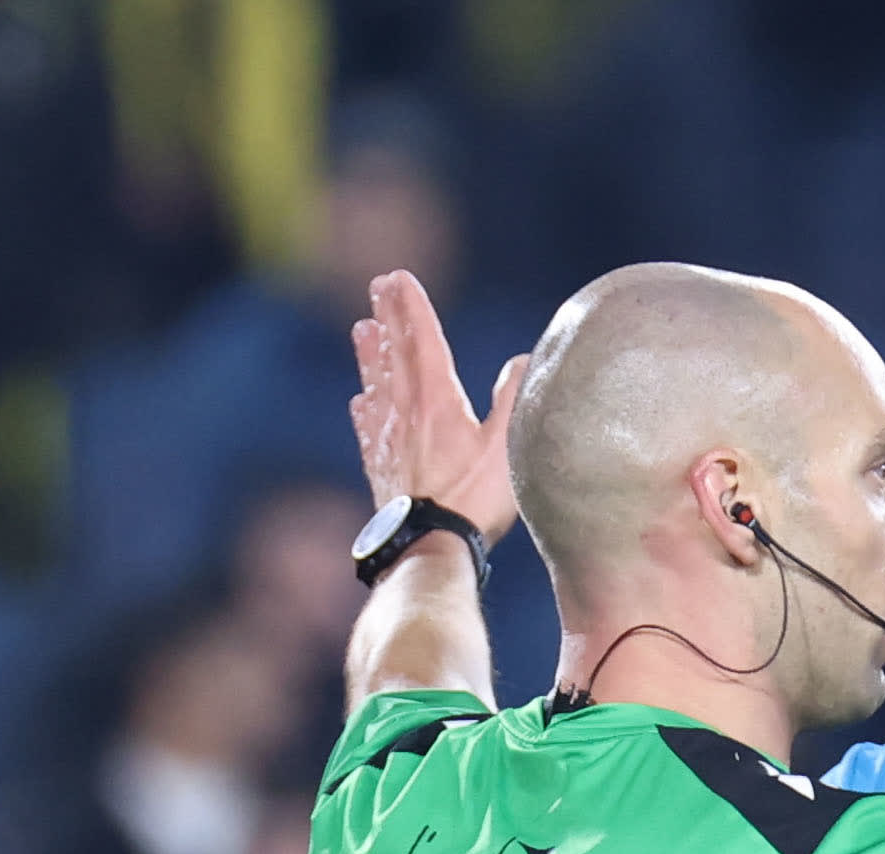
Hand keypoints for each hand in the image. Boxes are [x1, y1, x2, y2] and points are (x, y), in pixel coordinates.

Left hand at [349, 270, 525, 543]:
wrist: (430, 543)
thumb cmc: (474, 498)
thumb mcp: (508, 445)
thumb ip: (514, 398)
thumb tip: (524, 358)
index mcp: (437, 399)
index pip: (422, 340)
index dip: (412, 307)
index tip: (399, 278)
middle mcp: (405, 410)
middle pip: (394, 353)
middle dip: (388, 317)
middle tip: (377, 287)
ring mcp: (387, 437)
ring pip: (376, 383)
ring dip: (371, 354)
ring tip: (362, 329)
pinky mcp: (379, 466)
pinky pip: (366, 426)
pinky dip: (364, 406)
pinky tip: (360, 400)